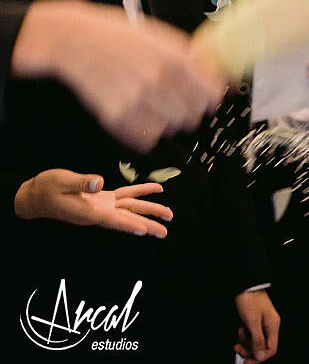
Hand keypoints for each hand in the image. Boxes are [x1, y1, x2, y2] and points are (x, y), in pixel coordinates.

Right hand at [10, 0, 224, 150]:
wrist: (73, 40)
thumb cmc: (116, 35)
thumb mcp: (161, 36)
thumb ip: (189, 55)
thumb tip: (214, 72)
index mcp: (174, 58)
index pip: (211, 93)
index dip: (212, 98)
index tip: (209, 98)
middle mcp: (158, 80)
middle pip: (193, 115)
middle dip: (191, 111)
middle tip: (181, 103)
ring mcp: (136, 100)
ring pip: (171, 128)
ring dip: (169, 122)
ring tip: (157, 108)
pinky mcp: (115, 116)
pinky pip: (145, 138)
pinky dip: (147, 132)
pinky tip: (141, 117)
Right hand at [13, 171, 170, 236]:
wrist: (34, 195)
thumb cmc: (46, 189)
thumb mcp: (62, 182)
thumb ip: (81, 182)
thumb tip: (100, 182)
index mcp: (88, 211)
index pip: (113, 220)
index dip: (128, 225)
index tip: (145, 231)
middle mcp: (97, 212)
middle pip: (127, 218)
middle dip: (146, 224)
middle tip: (165, 231)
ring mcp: (100, 206)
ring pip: (129, 208)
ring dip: (149, 210)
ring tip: (167, 215)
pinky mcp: (101, 199)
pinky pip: (125, 196)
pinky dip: (140, 192)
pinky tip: (155, 190)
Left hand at [234, 289, 279, 362]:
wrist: (245, 286)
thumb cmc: (250, 299)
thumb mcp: (252, 322)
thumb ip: (257, 340)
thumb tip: (261, 356)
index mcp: (273, 326)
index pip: (271, 349)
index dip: (259, 358)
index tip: (248, 362)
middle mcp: (269, 326)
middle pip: (261, 347)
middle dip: (249, 349)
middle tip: (239, 348)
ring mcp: (262, 324)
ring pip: (254, 341)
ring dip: (245, 341)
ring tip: (239, 334)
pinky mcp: (255, 322)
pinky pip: (250, 335)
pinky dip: (244, 335)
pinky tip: (240, 329)